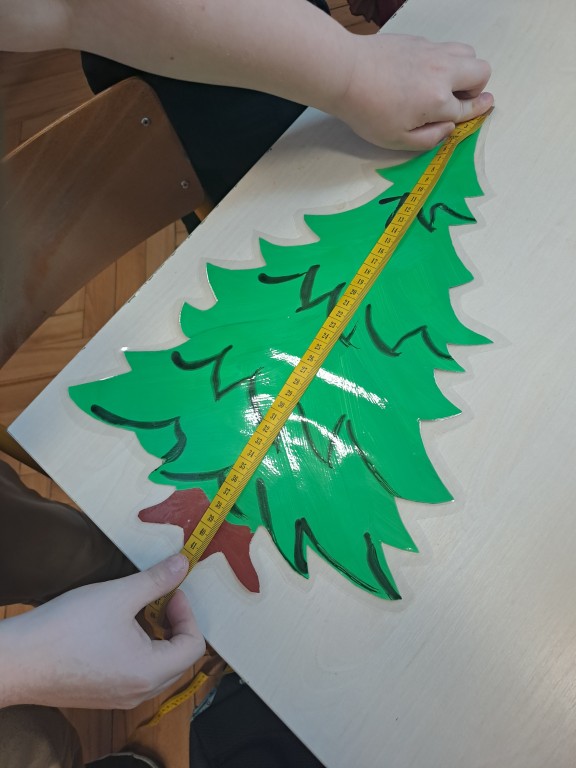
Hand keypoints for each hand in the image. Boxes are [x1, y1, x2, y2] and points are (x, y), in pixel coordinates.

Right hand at [0, 554, 205, 708]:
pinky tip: (117, 628)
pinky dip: (138, 650)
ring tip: (139, 611)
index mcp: (149, 672)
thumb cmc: (67, 628)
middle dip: (176, 625)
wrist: (17, 660)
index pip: (193, 646)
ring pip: (157, 668)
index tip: (172, 592)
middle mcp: (138, 692)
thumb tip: (183, 564)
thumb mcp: (119, 595)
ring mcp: (119, 697)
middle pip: (179, 659)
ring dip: (158, 638)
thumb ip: (156, 580)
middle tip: (161, 599)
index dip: (188, 614)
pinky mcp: (100, 695)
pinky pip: (134, 674)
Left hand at [333, 33, 492, 149]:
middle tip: (458, 98)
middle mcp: (442, 72)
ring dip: (463, 69)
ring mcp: (431, 52)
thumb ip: (429, 139)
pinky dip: (442, 60)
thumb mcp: (397, 140)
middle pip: (481, 71)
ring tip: (442, 83)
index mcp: (438, 101)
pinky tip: (420, 73)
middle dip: (476, 87)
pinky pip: (443, 47)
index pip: (468, 107)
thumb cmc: (367, 110)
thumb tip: (448, 128)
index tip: (485, 105)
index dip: (478, 109)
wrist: (346, 73)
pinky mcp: (418, 41)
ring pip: (466, 53)